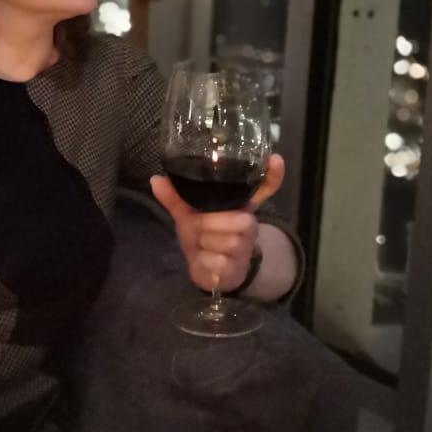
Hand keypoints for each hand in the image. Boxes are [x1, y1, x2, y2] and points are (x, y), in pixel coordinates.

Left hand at [150, 154, 285, 292]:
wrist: (206, 272)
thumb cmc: (201, 237)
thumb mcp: (187, 215)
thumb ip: (175, 198)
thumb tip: (155, 179)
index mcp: (238, 207)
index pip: (263, 189)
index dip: (272, 175)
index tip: (276, 159)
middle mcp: (249, 225)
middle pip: (238, 220)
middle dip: (209, 224)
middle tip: (198, 228)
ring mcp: (246, 248)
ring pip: (227, 241)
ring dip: (204, 244)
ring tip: (201, 244)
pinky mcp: (238, 268)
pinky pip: (220, 262)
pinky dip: (204, 262)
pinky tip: (204, 260)